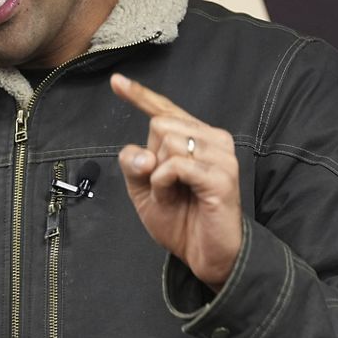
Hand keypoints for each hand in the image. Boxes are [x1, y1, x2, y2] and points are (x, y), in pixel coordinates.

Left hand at [110, 73, 242, 289]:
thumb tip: (142, 152)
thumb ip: (134, 164)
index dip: (140, 96)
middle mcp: (213, 139)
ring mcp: (221, 156)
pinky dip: (163, 182)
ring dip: (157, 176)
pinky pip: (175, 165)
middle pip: (160, 125)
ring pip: (168, 142)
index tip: (116, 81)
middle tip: (164, 187)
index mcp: (198, 137)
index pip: (165, 110)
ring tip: (173, 196)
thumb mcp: (144, 190)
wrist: (206, 255)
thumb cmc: (180, 220)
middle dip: (151, 158)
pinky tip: (174, 196)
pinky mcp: (221, 176)